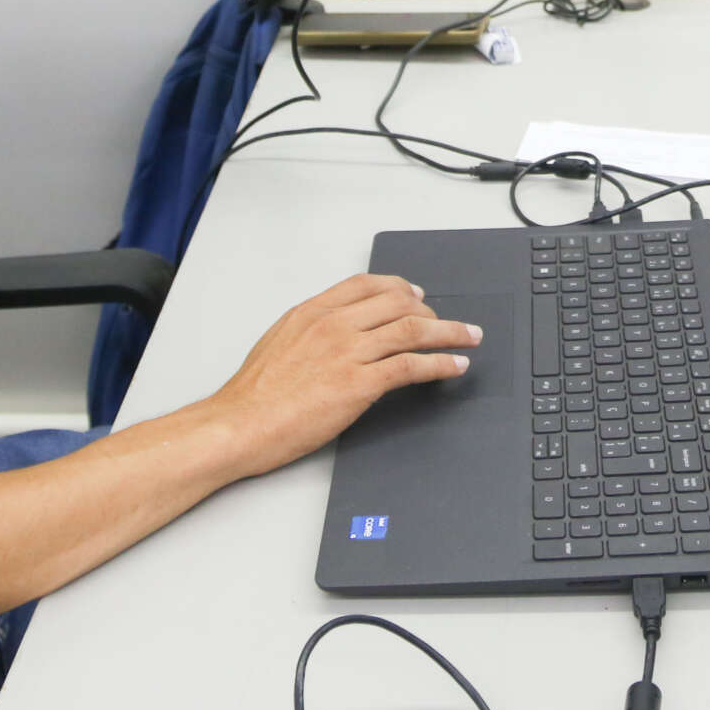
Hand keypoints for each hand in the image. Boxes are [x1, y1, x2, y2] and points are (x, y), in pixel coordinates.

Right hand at [200, 273, 482, 478]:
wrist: (240, 424)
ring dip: (449, 332)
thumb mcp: (278, 342)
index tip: (417, 294)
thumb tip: (333, 333)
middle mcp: (334, 324)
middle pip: (398, 303)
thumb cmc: (252, 394)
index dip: (400, 287)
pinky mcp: (359, 384)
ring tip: (469, 336)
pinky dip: (440, 363)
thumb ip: (310, 331)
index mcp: (312, 311)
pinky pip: (411, 365)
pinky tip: (454, 365)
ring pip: (413, 330)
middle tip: (450, 321)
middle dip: (432, 310)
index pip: (367, 285)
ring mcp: (348, 352)